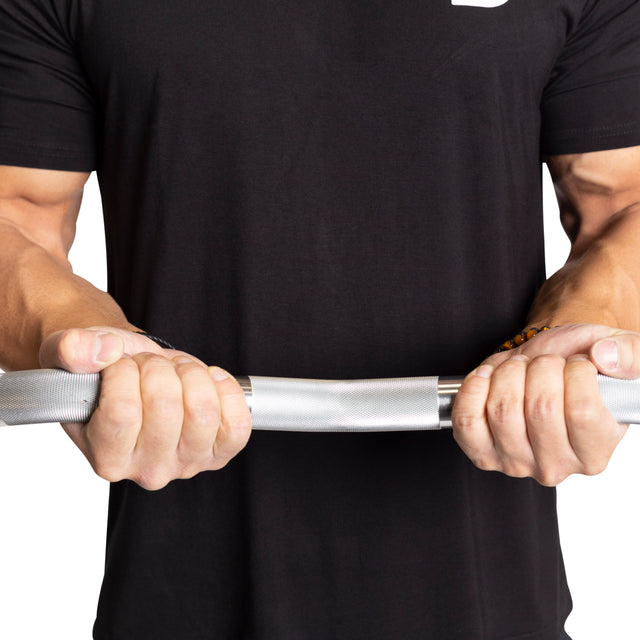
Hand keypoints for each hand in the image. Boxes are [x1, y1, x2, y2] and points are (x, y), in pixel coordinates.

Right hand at [39, 326, 250, 489]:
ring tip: (176, 373)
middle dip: (158, 368)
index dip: (124, 372)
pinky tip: (207, 381)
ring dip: (191, 375)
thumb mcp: (75, 353)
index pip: (122, 411)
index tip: (118, 363)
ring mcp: (186, 463)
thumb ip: (73, 349)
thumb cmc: (105, 371)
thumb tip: (99, 352)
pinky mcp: (219, 452)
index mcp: (106, 457)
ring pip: (203, 412)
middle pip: (165, 408)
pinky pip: (237, 424)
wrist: (135, 373)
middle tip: (148, 365)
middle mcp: (147, 469)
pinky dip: (227, 391)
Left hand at [451, 324, 639, 485]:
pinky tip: (489, 377)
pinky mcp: (481, 452)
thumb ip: (630, 354)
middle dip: (540, 368)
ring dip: (509, 374)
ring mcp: (516, 463)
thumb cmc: (577, 364)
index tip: (577, 363)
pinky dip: (474, 389)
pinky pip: (466, 422)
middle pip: (540, 409)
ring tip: (520, 369)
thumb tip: (606, 357)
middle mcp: (557, 466)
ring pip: (502, 411)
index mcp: (596, 452)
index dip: (575, 373)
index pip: (583, 412)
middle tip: (545, 363)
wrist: (540, 365)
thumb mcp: (616, 352)